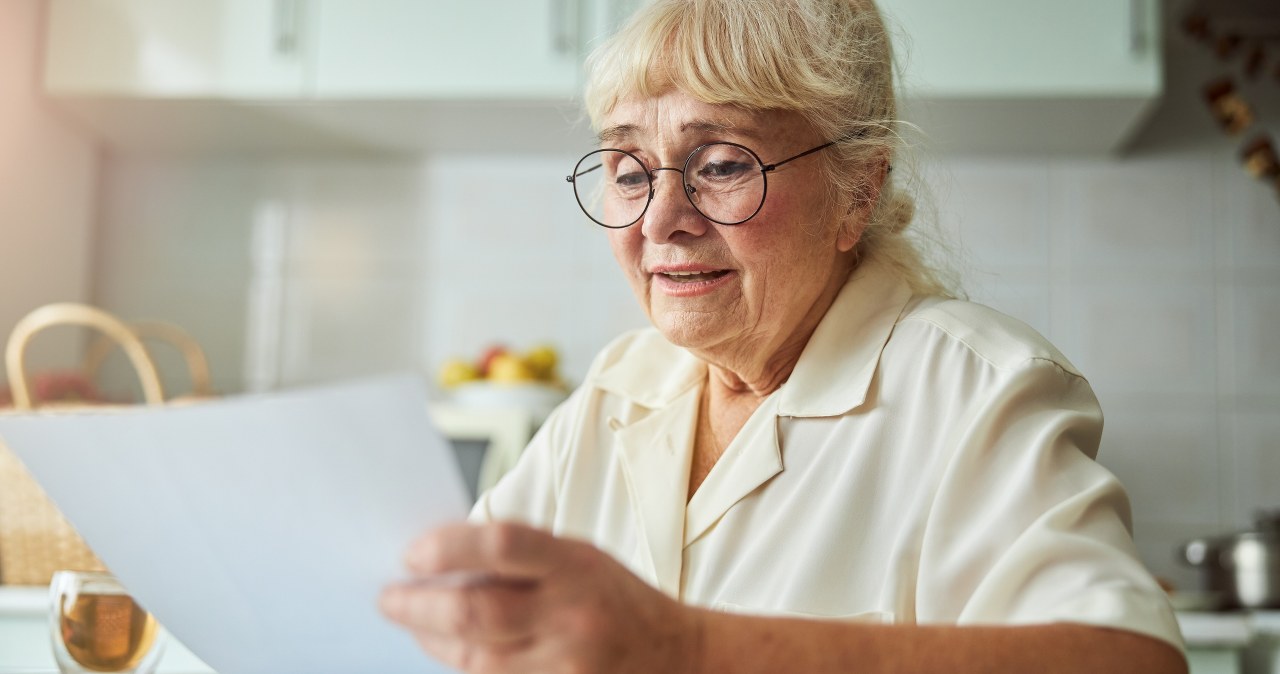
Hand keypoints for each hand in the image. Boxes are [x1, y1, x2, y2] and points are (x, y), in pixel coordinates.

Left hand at [380, 522, 702, 673]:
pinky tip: (446, 650)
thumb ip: (522, 556)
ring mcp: (566, 665)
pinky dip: (462, 667)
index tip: (413, 553)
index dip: (448, 547)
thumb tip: (444, 560)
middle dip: (418, 605)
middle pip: (475, 612)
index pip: (502, 544)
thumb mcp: (579, 557)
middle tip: (388, 597)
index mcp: (576, 565)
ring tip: (411, 621)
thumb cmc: (616, 599)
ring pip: (475, 659)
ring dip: (431, 639)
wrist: (677, 656)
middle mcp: (571, 615)